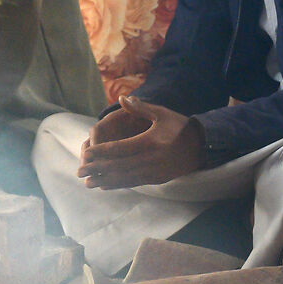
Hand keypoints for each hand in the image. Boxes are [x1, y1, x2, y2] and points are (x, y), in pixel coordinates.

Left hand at [78, 96, 204, 188]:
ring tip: (88, 183)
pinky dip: (119, 185)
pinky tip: (106, 186)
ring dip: (105, 181)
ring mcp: (154, 171)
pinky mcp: (157, 179)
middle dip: (97, 169)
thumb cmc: (179, 126)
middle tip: (80, 172)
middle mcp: (151, 159)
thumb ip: (140, 107)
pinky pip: (134, 182)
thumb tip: (122, 97)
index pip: (120, 149)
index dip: (101, 153)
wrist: (202, 146)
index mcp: (149, 142)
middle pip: (119, 166)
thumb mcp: (161, 113)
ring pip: (125, 177)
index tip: (86, 155)